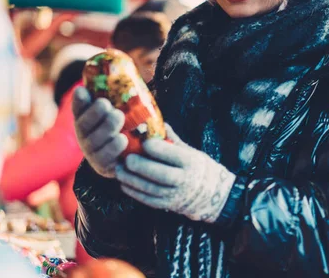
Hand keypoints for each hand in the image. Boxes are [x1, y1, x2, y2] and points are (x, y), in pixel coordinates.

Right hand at [72, 86, 126, 178]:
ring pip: (94, 142)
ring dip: (106, 129)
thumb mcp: (114, 112)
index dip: (79, 101)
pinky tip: (122, 139)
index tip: (82, 91)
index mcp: (84, 120)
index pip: (78, 109)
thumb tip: (108, 73)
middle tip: (106, 104)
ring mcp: (92, 153)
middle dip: (95, 114)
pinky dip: (113, 149)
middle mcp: (84, 137)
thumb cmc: (120, 127)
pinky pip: (106, 160)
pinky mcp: (104, 167)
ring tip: (118, 116)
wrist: (124, 159)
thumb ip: (112, 95)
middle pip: (84, 126)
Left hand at [115, 125, 235, 222]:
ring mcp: (174, 195)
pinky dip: (133, 192)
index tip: (144, 142)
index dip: (157, 149)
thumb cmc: (196, 166)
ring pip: (150, 189)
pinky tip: (123, 183)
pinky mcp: (166, 205)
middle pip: (160, 174)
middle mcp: (184, 180)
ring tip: (118, 169)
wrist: (210, 193)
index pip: (173, 155)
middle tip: (126, 158)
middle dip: (141, 166)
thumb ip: (171, 139)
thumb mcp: (189, 150)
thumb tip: (155, 122)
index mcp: (191, 163)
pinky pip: (147, 200)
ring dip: (132, 179)